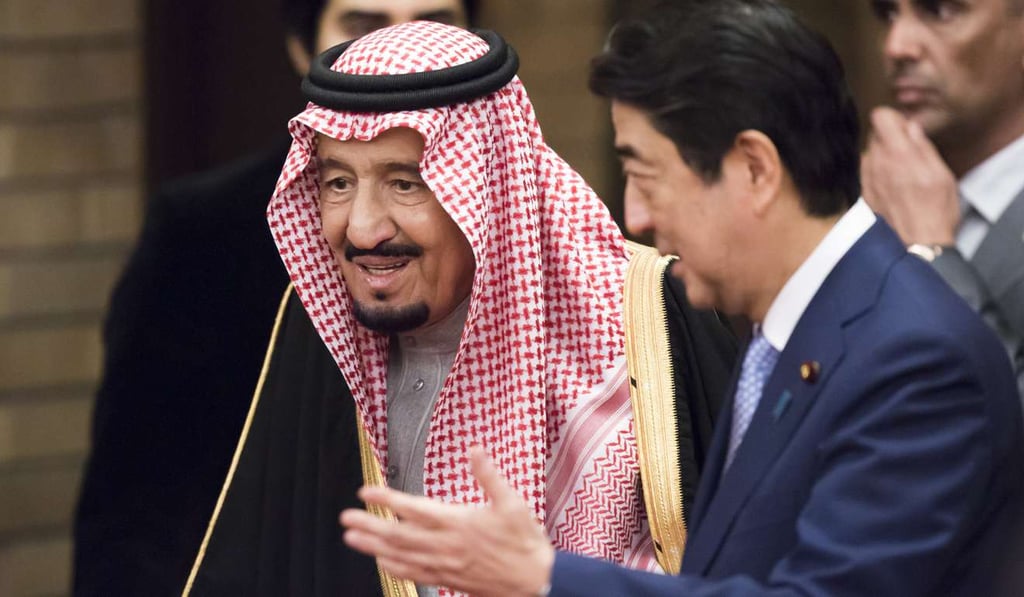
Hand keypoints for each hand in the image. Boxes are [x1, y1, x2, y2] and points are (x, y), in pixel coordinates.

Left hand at [341, 447, 554, 596]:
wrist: (536, 583)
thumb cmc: (525, 543)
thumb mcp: (513, 503)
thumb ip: (490, 476)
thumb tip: (476, 450)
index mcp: (459, 523)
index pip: (413, 509)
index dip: (387, 499)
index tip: (366, 492)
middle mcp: (446, 546)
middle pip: (398, 535)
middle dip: (369, 526)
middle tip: (347, 520)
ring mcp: (446, 565)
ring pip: (401, 557)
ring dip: (374, 548)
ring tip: (353, 540)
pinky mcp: (449, 579)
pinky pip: (414, 574)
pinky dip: (394, 568)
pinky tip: (382, 563)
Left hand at [861, 106, 959, 245]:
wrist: (918, 242)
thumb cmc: (936, 209)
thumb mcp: (941, 173)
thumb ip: (922, 146)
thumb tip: (911, 126)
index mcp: (898, 154)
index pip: (880, 117)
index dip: (894, 118)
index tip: (906, 128)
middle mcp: (876, 163)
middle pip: (876, 134)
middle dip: (891, 138)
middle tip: (910, 153)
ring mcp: (867, 178)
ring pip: (871, 152)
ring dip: (884, 156)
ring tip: (904, 173)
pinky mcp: (864, 192)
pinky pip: (868, 171)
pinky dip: (879, 172)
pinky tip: (894, 186)